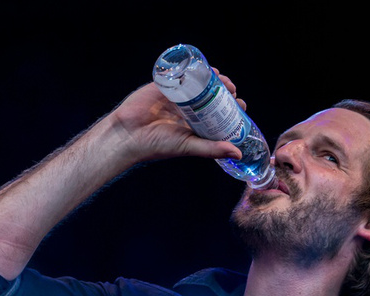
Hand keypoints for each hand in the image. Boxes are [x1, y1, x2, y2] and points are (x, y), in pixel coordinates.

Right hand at [107, 70, 245, 164]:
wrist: (129, 135)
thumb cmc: (157, 145)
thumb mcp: (189, 147)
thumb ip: (212, 149)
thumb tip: (238, 153)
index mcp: (194, 125)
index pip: (218, 114)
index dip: (230, 108)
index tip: (240, 104)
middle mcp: (187, 110)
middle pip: (211, 96)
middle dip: (224, 91)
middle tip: (232, 90)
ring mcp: (176, 96)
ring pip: (198, 84)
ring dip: (213, 79)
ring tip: (222, 80)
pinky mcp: (163, 85)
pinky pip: (180, 74)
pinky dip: (193, 69)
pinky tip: (205, 68)